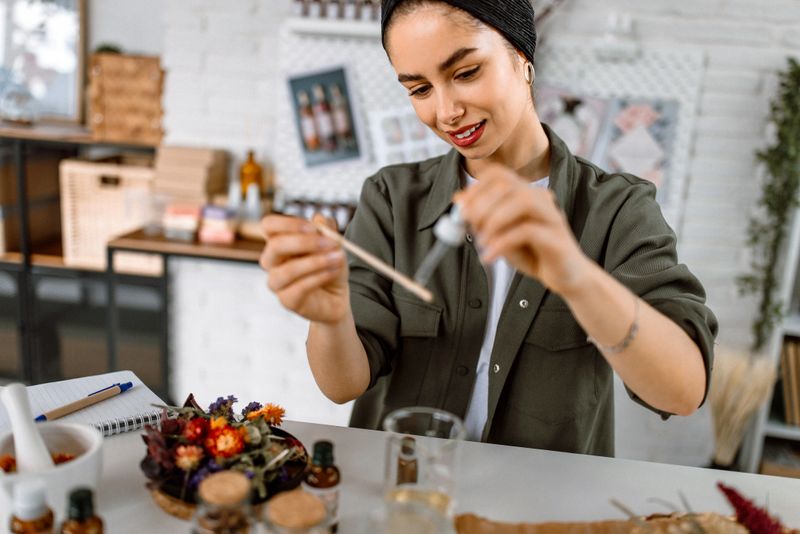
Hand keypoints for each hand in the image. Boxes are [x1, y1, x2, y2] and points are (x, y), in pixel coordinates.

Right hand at [260, 213, 349, 322]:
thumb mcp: (333, 245)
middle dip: (304, 242)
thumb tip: (320, 218)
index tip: (313, 227)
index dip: (288, 223)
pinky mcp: (287, 300)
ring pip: (287, 270)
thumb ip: (327, 230)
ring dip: (316, 262)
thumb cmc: (328, 266)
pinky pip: (299, 288)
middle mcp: (272, 261)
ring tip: (337, 258)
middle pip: (275, 246)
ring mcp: (277, 282)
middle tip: (330, 242)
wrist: (336, 296)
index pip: (269, 226)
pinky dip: (319, 277)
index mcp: (278, 242)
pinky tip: (333, 272)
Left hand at [454, 163, 590, 296]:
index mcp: (526, 194)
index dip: (475, 189)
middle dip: (481, 205)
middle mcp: (541, 199)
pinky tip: (490, 256)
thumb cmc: (533, 254)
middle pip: (507, 185)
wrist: (566, 277)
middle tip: (469, 227)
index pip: (498, 175)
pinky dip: (502, 243)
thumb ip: (482, 217)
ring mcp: (551, 216)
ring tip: (482, 241)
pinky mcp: (557, 238)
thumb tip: (458, 199)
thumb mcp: (500, 235)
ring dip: (494, 220)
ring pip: (521, 201)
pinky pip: (528, 231)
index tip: (461, 210)